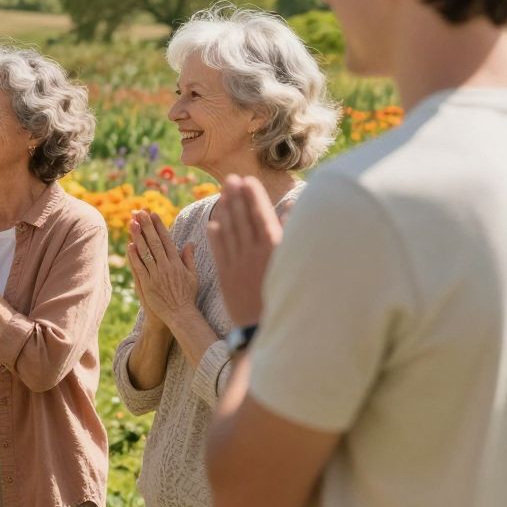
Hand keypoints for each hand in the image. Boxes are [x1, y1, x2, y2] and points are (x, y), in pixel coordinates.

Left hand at [126, 210, 197, 324]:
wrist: (180, 315)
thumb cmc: (187, 296)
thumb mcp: (193, 276)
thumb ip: (189, 259)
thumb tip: (190, 243)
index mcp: (178, 263)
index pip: (167, 240)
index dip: (159, 226)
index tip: (153, 214)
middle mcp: (167, 267)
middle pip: (155, 242)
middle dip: (146, 226)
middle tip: (139, 212)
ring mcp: (156, 275)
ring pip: (146, 252)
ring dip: (138, 237)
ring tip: (131, 223)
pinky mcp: (147, 284)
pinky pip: (140, 268)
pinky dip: (134, 256)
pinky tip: (129, 246)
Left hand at [207, 175, 283, 326]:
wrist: (269, 328)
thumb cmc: (290, 294)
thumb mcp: (294, 263)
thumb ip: (290, 233)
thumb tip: (292, 208)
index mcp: (273, 251)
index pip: (261, 217)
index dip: (253, 198)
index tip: (247, 180)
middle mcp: (253, 255)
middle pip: (243, 220)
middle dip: (236, 198)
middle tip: (229, 178)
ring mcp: (238, 266)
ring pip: (229, 233)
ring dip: (225, 212)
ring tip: (221, 193)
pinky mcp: (226, 278)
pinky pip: (219, 253)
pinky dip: (215, 237)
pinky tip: (212, 224)